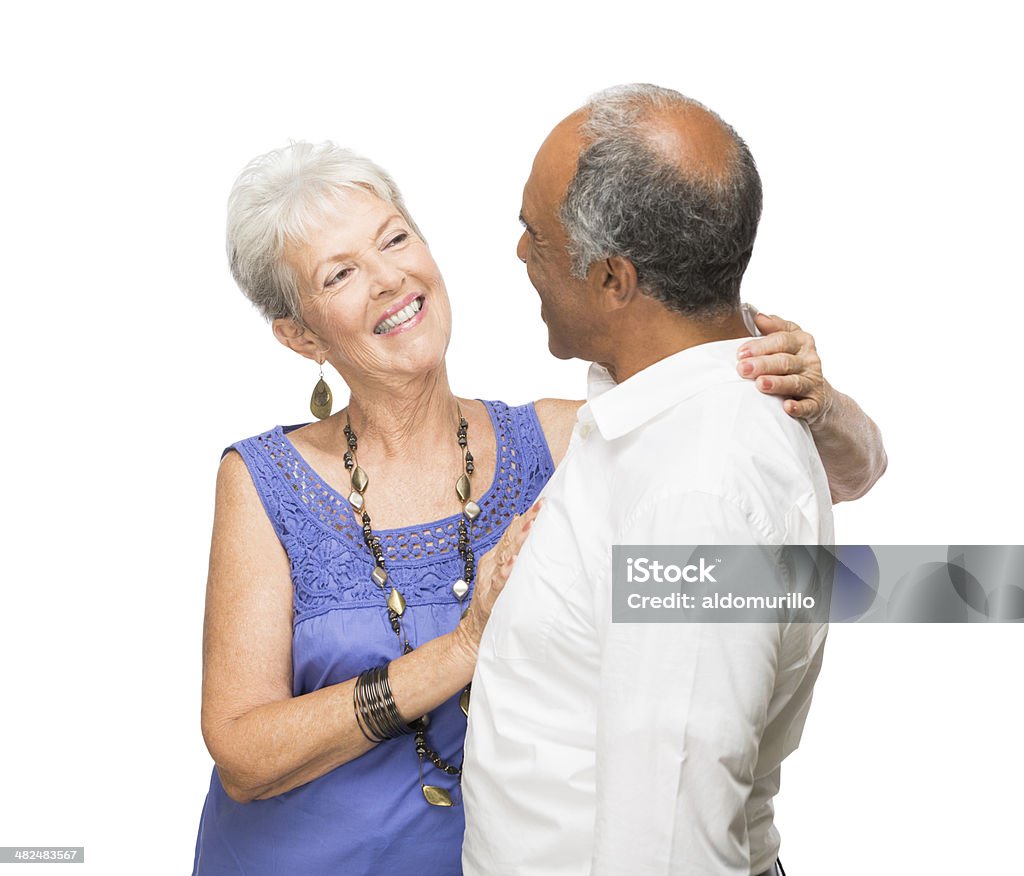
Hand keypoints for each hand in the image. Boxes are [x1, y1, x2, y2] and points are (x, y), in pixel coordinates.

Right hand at [454, 501, 540, 656]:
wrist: (473, 634)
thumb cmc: (494, 603)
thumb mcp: (502, 573)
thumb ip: (511, 551)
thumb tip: (521, 522)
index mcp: (495, 558)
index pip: (512, 533)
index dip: (527, 518)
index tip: (543, 503)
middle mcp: (491, 565)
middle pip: (509, 540)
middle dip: (526, 523)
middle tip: (541, 509)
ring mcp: (489, 580)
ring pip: (504, 557)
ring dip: (518, 542)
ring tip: (531, 528)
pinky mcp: (490, 598)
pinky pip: (498, 583)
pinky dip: (505, 572)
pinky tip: (513, 562)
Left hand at [736, 312, 833, 426]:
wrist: (818, 394)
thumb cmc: (792, 362)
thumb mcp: (786, 340)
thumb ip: (773, 328)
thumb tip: (758, 316)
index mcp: (801, 341)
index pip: (781, 340)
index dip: (760, 346)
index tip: (740, 353)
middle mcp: (809, 360)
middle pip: (785, 361)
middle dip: (762, 364)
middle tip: (742, 369)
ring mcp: (813, 382)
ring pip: (795, 382)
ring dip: (777, 383)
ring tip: (760, 384)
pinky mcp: (816, 403)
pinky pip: (808, 405)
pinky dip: (798, 407)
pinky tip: (787, 407)